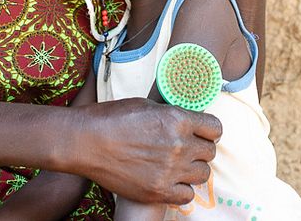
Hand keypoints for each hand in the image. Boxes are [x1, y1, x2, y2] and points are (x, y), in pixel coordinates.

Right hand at [74, 98, 220, 204]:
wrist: (84, 141)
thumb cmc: (110, 118)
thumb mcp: (146, 105)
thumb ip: (171, 114)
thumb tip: (187, 119)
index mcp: (177, 119)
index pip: (215, 128)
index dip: (208, 130)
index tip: (200, 133)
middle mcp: (178, 145)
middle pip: (210, 152)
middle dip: (200, 149)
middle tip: (185, 148)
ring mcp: (169, 171)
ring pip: (203, 174)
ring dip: (193, 169)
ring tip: (177, 165)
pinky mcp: (157, 191)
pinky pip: (187, 196)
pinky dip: (181, 189)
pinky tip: (169, 180)